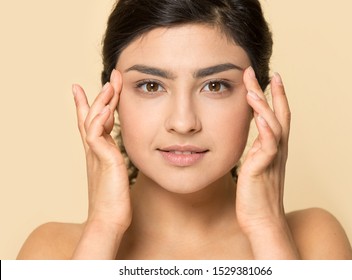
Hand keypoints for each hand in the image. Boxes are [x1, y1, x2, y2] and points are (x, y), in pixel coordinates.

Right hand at [72, 70, 130, 233]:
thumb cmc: (115, 201)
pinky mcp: (103, 161)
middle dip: (98, 95)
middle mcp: (94, 150)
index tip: (83, 88)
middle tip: (110, 77)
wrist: (109, 220)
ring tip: (110, 84)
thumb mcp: (117, 174)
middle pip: (91, 116)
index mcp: (98, 152)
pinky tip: (105, 109)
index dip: (88, 105)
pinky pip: (96, 137)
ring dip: (102, 102)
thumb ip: (116, 161)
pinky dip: (99, 121)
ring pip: (93, 122)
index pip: (91, 123)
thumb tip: (121, 155)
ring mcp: (96, 155)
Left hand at [236, 67, 297, 258]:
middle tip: (260, 71)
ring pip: (273, 126)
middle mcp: (277, 150)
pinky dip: (266, 131)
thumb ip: (256, 152)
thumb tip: (250, 142)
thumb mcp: (256, 167)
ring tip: (254, 89)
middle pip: (278, 114)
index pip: (277, 116)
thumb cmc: (256, 196)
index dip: (275, 96)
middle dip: (271, 92)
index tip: (268, 77)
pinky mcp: (263, 169)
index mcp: (274, 148)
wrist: (262, 221)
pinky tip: (259, 118)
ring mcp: (272, 159)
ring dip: (264, 106)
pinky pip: (268, 147)